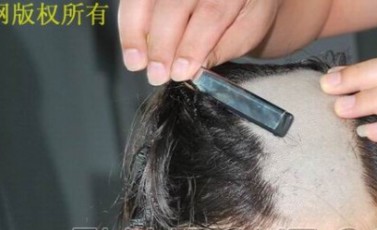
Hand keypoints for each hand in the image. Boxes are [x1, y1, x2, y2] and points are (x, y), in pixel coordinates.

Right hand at [118, 0, 281, 84]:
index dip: (192, 45)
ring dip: (135, 31)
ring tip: (135, 62)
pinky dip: (128, 21)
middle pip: (174, 4)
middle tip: (157, 75)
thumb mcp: (248, 30)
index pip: (210, 13)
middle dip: (162, 43)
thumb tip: (194, 70)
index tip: (180, 72)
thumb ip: (222, 48)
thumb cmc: (246, 10)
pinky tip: (130, 45)